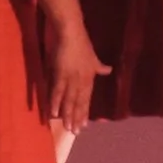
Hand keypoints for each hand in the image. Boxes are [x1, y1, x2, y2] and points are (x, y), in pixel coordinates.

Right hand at [47, 14, 104, 135]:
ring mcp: (71, 77)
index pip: (87, 98)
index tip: (83, 125)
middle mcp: (82, 80)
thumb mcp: (93, 56)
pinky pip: (58, 90)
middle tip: (74, 132)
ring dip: (67, 114)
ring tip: (66, 128)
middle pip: (78, 102)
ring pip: (69, 100)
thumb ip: (99, 66)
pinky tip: (53, 113)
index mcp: (89, 76)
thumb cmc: (81, 42)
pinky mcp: (61, 73)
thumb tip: (108, 70)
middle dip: (76, 117)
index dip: (84, 112)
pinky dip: (55, 102)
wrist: (71, 30)